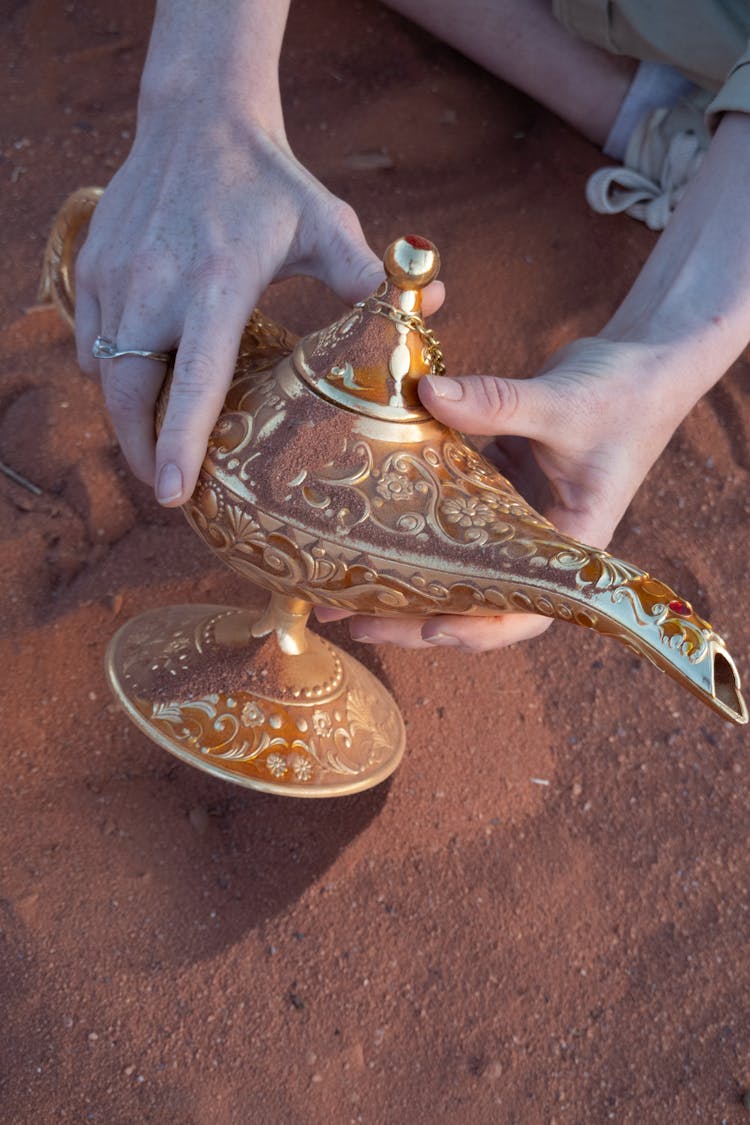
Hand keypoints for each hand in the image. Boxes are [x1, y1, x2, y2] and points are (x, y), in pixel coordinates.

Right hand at [74, 103, 396, 505]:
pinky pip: (91, 342)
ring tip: (156, 444)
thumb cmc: (268, 179)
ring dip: (127, 416)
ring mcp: (116, 275)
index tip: (173, 492)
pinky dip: (113, 372)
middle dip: (141, 451)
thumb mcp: (326, 222)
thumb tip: (433, 304)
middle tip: (168, 487)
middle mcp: (156, 284)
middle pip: (129, 395)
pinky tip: (145, 380)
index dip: (180, 441)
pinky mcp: (94, 267)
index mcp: (218, 283)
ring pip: (105, 374)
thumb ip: (368, 275)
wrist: (197, 116)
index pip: (195, 380)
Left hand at [321, 336, 687, 650]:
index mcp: (573, 545)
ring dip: (405, 577)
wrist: (644, 361)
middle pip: (477, 600)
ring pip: (458, 565)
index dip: (480, 629)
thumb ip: (497, 401)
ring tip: (341, 585)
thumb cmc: (625, 391)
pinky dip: (416, 527)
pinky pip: (452, 519)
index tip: (430, 628)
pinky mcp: (499, 489)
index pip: (529, 610)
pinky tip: (367, 527)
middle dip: (414, 615)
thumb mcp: (563, 402)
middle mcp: (541, 543)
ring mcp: (517, 518)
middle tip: (351, 617)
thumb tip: (427, 394)